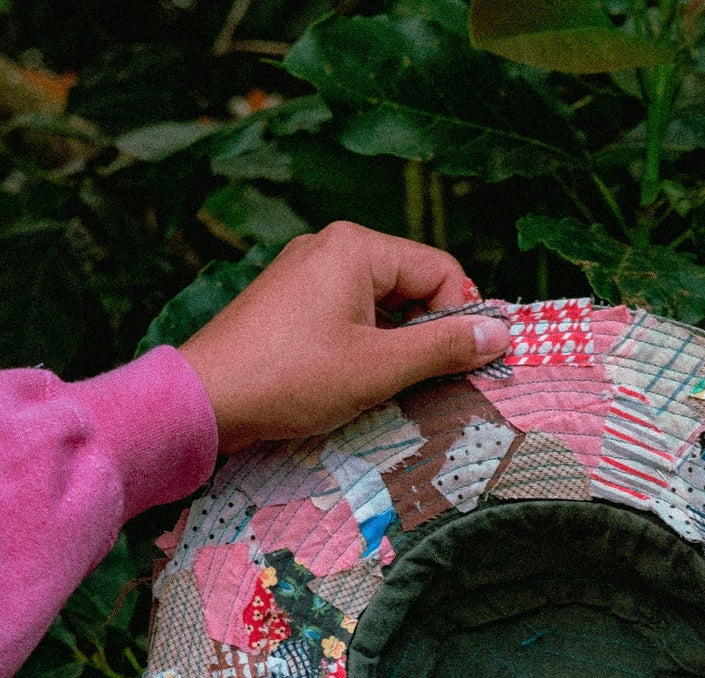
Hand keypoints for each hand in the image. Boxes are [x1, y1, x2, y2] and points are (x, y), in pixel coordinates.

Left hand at [178, 221, 511, 451]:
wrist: (204, 401)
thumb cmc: (292, 379)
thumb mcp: (379, 368)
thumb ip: (443, 348)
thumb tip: (500, 334)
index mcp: (356, 248)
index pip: (440, 270)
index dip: (460, 318)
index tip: (464, 366)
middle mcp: (329, 248)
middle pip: (411, 285)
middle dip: (427, 334)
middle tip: (428, 383)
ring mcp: (304, 274)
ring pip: (379, 305)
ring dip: (396, 346)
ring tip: (388, 388)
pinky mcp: (287, 304)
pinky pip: (347, 316)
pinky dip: (364, 347)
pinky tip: (354, 384)